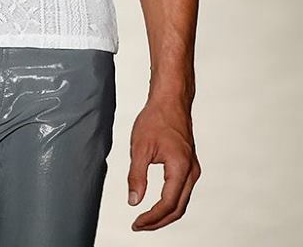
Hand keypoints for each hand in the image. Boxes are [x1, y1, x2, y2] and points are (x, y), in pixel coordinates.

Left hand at [127, 94, 200, 230]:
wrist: (170, 100)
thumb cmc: (156, 118)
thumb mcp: (140, 147)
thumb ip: (136, 176)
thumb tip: (134, 201)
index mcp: (180, 167)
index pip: (167, 204)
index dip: (151, 218)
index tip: (136, 223)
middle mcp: (191, 171)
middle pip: (178, 209)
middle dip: (158, 221)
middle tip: (140, 225)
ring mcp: (193, 168)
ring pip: (182, 202)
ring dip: (165, 214)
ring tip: (146, 219)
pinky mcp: (190, 165)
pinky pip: (182, 191)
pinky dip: (171, 203)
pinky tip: (157, 204)